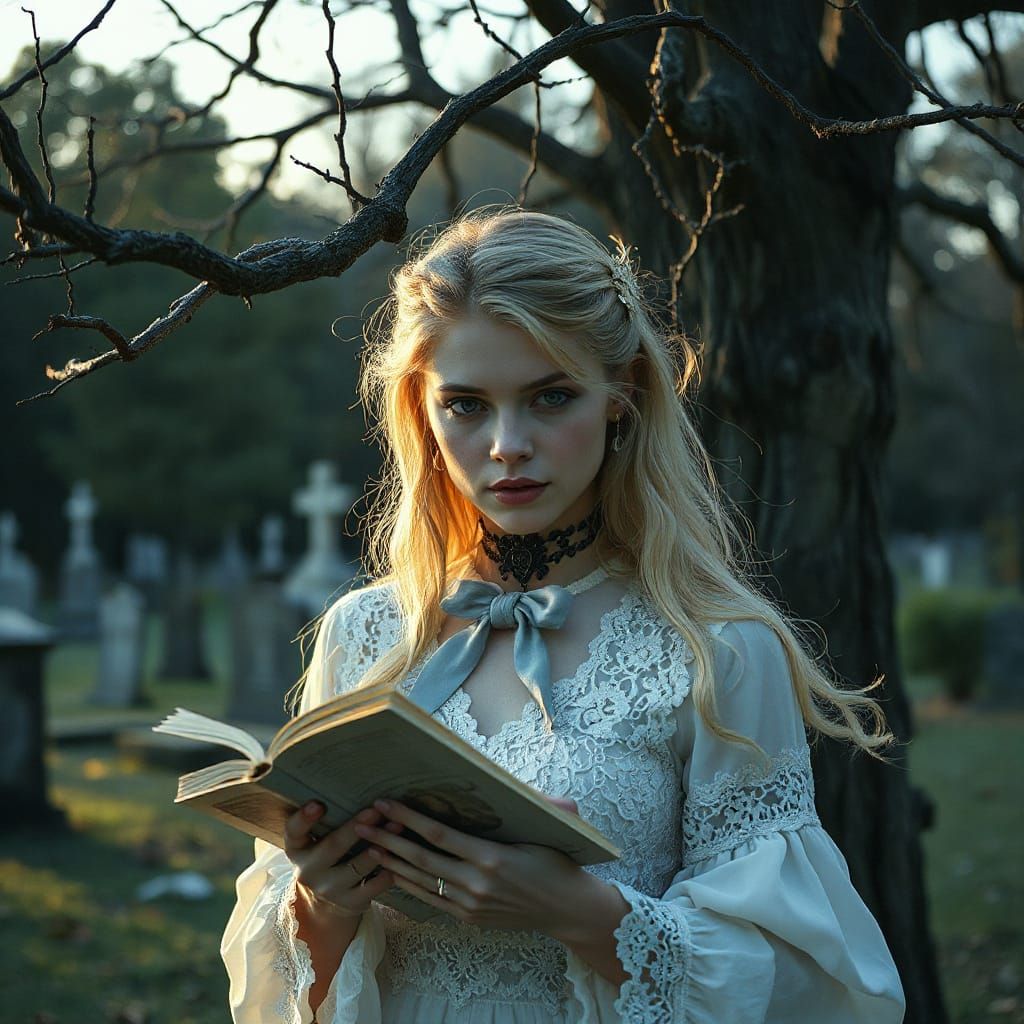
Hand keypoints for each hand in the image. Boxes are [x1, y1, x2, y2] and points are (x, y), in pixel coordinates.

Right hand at [283, 801, 404, 920]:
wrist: (325, 904)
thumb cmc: (327, 856)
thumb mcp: (316, 840)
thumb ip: (327, 820)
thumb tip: (356, 781)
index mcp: (298, 848)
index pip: (294, 831)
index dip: (304, 818)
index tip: (318, 804)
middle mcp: (309, 871)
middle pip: (332, 846)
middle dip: (356, 827)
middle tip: (376, 810)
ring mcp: (329, 890)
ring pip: (357, 867)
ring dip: (380, 845)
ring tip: (398, 826)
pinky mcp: (350, 903)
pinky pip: (374, 886)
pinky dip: (389, 869)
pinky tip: (402, 855)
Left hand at [353, 793, 588, 934]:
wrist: (567, 910)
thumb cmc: (557, 863)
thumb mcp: (547, 830)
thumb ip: (534, 803)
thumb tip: (521, 781)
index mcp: (491, 857)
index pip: (439, 834)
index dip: (408, 818)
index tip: (385, 802)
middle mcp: (475, 883)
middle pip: (420, 858)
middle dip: (386, 839)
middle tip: (360, 823)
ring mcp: (469, 904)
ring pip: (420, 880)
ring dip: (391, 862)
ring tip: (366, 846)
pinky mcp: (468, 917)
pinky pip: (430, 899)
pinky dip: (408, 885)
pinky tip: (391, 873)